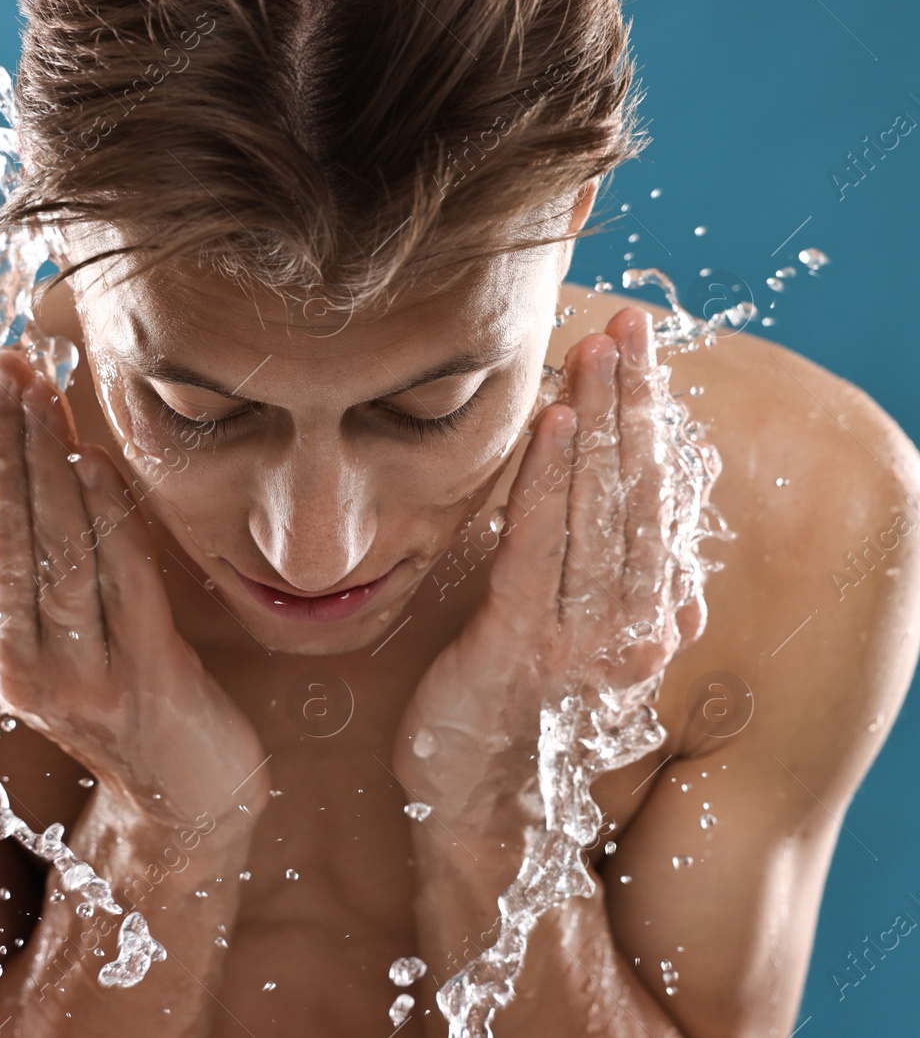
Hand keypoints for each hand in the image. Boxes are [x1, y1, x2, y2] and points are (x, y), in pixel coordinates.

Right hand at [0, 349, 268, 826]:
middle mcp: (23, 667)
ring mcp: (81, 677)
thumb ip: (17, 572)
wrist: (186, 794)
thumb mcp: (55, 639)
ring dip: (43, 467)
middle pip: (1, 538)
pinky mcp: (143, 679)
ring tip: (38, 397)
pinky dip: (105, 519)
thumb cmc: (122, 698)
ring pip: (53, 554)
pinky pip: (119, 585)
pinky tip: (92, 462)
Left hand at [391, 308, 716, 825]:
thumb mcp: (573, 645)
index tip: (642, 353)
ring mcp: (580, 636)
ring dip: (597, 421)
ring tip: (598, 350)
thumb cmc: (511, 716)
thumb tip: (650, 540)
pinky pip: (541, 545)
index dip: (649, 421)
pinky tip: (552, 420)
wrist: (478, 807)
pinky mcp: (522, 643)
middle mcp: (630, 624)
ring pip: (599, 508)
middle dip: (634, 401)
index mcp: (645, 617)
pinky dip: (548, 479)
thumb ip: (607, 586)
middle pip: (638, 491)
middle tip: (632, 326)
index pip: (655, 498)